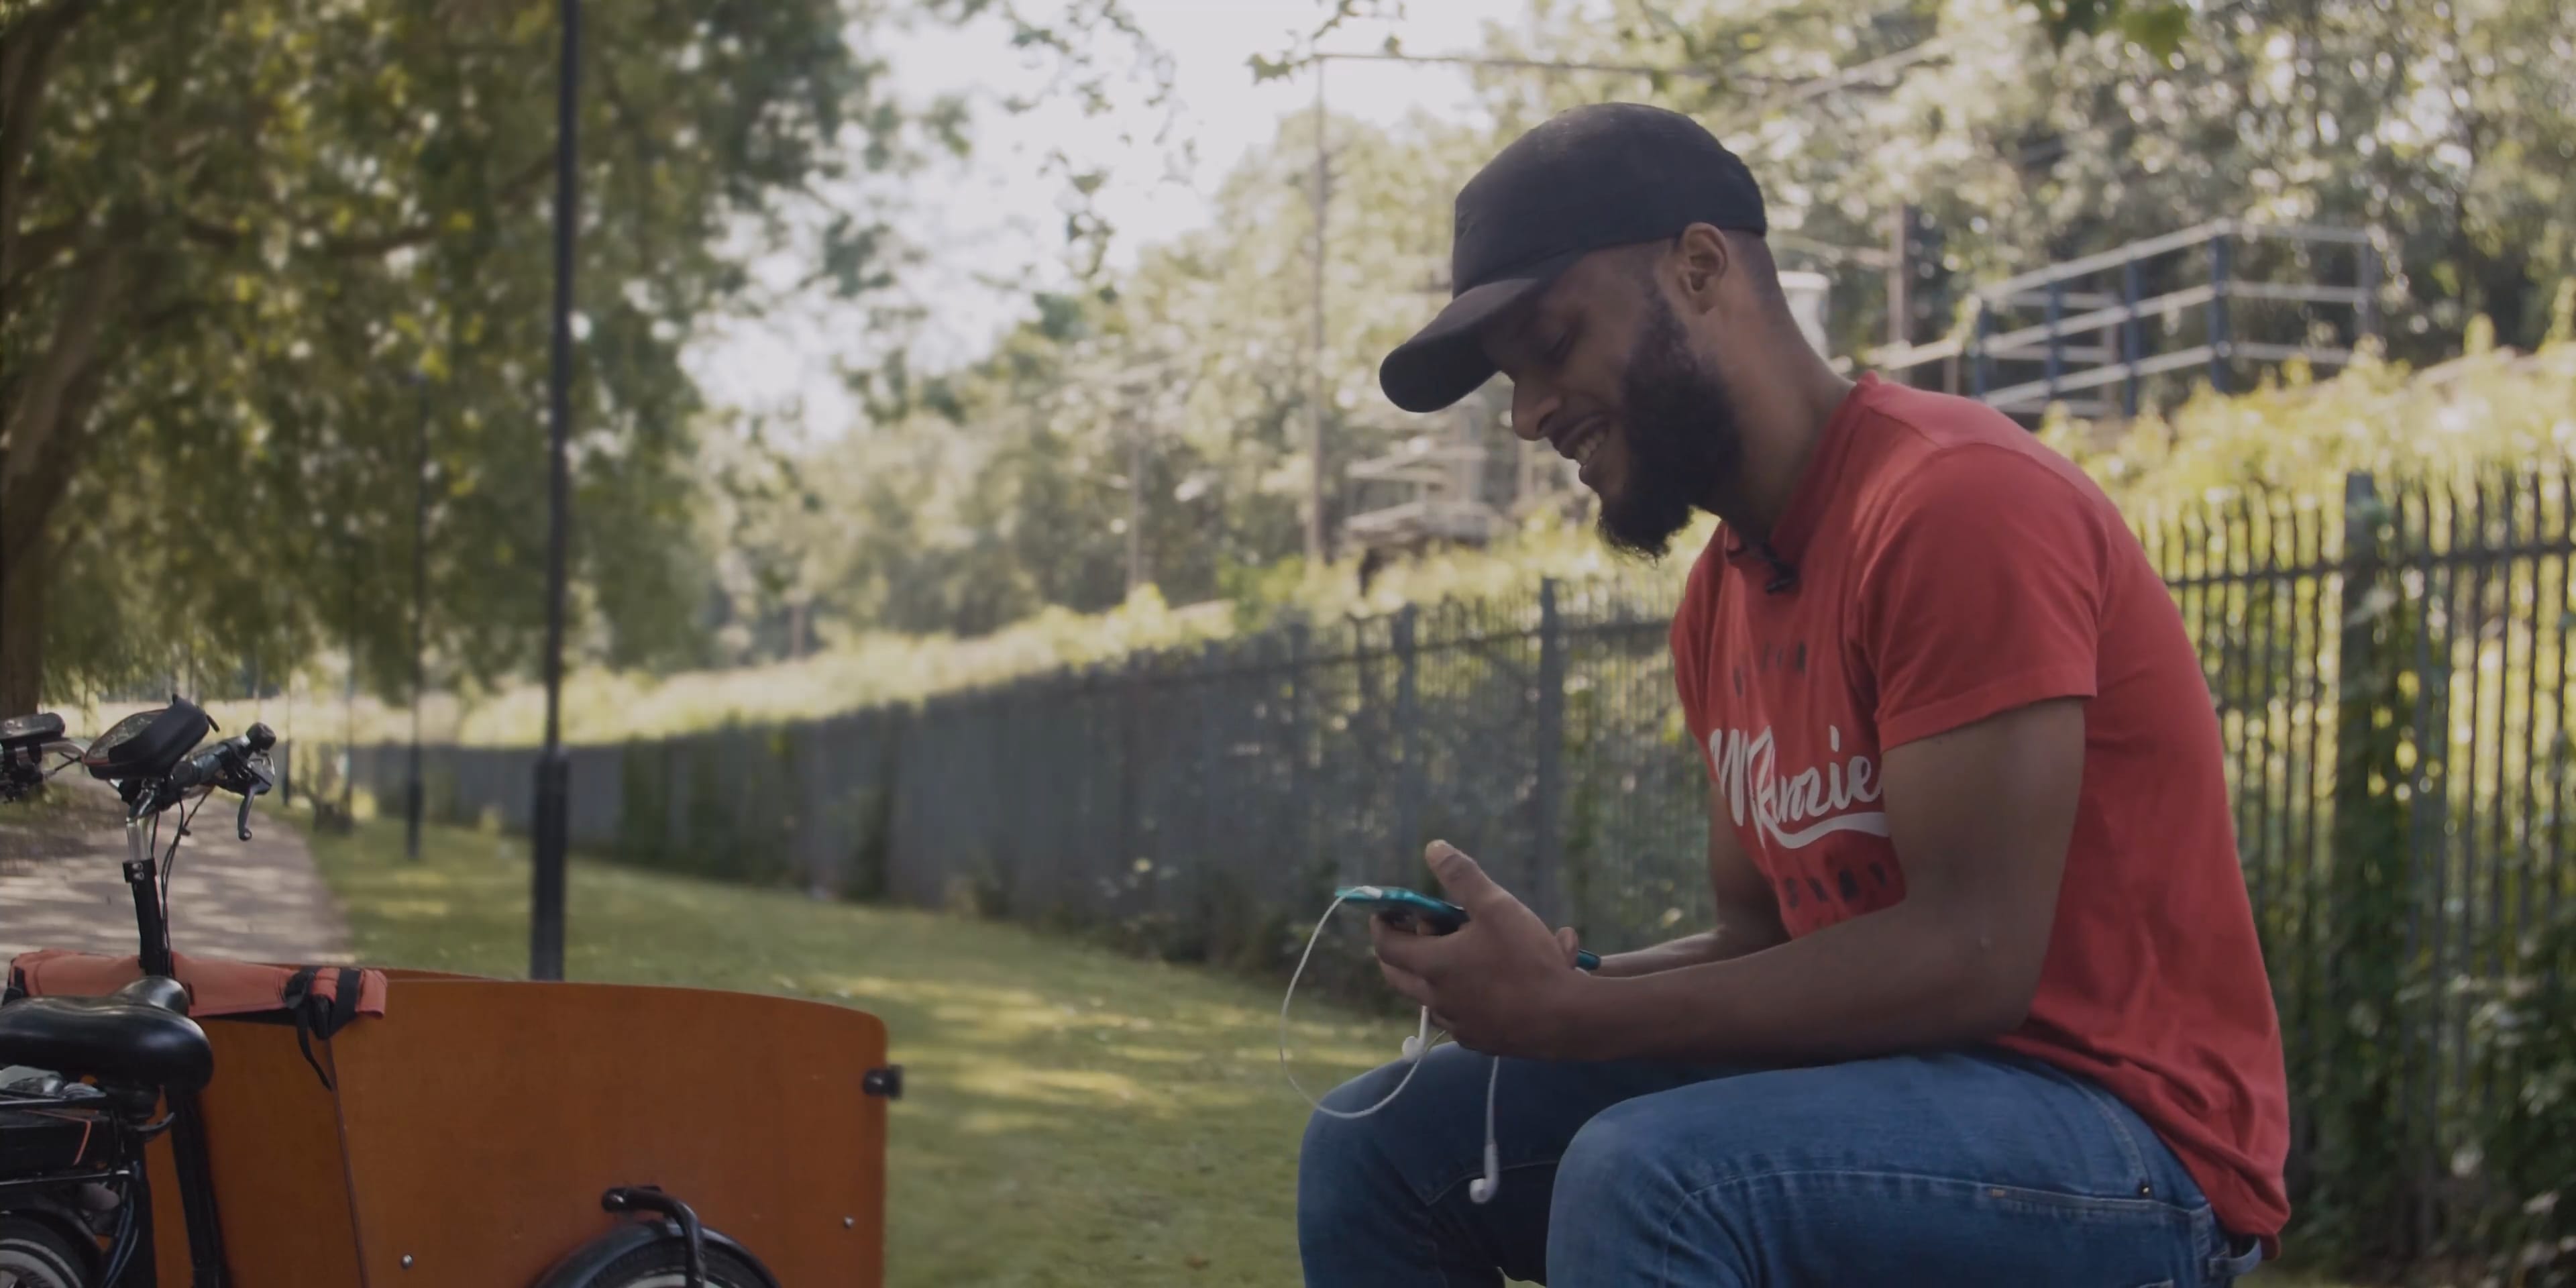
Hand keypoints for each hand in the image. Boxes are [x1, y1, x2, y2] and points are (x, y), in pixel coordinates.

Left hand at [1371, 841, 1591, 1058]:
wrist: (1566, 1018)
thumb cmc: (1528, 959)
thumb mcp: (1496, 906)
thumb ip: (1462, 876)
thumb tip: (1433, 848)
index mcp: (1433, 966)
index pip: (1387, 946)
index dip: (1381, 925)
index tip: (1384, 911)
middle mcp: (1437, 999)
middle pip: (1398, 976)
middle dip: (1398, 952)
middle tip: (1412, 933)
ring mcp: (1457, 1024)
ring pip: (1429, 998)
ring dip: (1432, 975)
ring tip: (1455, 954)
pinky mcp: (1479, 1041)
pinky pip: (1458, 1017)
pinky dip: (1460, 998)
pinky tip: (1486, 985)